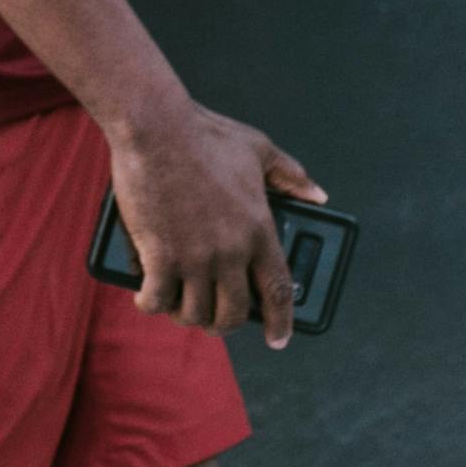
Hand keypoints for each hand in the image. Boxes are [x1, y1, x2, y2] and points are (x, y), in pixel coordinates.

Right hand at [106, 99, 324, 347]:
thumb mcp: (259, 149)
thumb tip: (318, 196)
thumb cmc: (206, 133)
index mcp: (259, 229)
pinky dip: (151, 304)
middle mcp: (231, 250)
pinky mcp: (160, 255)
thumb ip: (290, 175)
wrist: (157, 127)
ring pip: (195, 312)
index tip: (279, 339)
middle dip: (224, 324)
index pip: (278, 290)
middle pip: (233, 313)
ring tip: (178, 306)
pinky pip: (157, 300)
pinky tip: (147, 299)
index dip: (281, 321)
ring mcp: (196, 256)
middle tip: (214, 319)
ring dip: (186, 316)